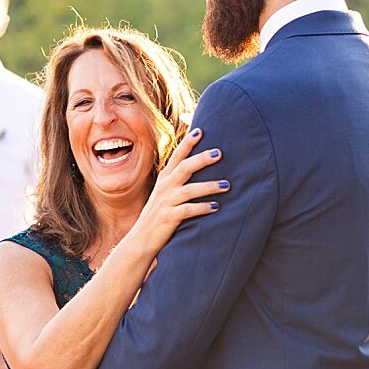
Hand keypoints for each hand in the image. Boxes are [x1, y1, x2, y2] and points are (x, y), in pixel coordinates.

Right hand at [127, 128, 226, 255]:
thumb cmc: (158, 214)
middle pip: (184, 168)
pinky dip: (203, 207)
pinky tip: (216, 207)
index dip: (187, 143)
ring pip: (189, 190)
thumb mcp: (164, 193)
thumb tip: (198, 166)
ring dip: (209, 186)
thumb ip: (177, 180)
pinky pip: (188, 210)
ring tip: (227, 185)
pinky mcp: (169, 217)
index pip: (176, 156)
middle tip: (219, 153)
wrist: (141, 239)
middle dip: (201, 159)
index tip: (200, 130)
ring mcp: (166, 202)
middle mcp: (164, 188)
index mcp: (164, 179)